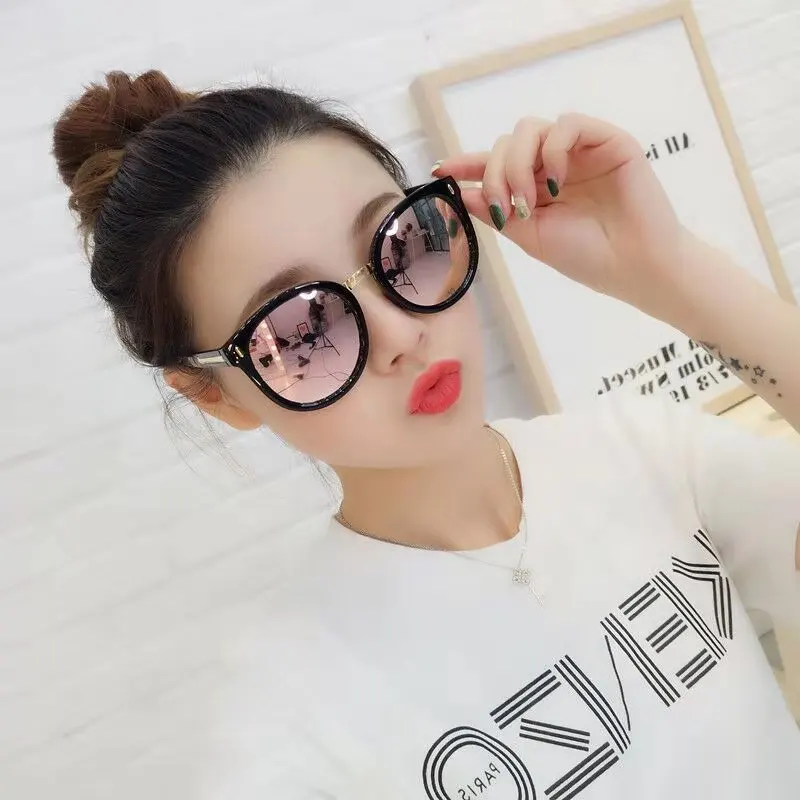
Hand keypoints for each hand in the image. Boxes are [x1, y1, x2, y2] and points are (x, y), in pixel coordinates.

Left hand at [433, 113, 686, 318]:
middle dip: (495, 174)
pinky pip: (567, 124)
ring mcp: (579, 151)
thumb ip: (497, 212)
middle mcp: (554, 164)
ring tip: (529, 202)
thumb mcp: (531, 236)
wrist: (635, 266)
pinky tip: (554, 182)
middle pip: (506, 144)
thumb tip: (461, 193)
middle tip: (506, 209)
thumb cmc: (587, 257)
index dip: (466, 165)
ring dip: (517, 164)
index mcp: (536, 187)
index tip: (438, 171)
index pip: (495, 165)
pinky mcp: (607, 140)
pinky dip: (552, 151)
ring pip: (530, 130)